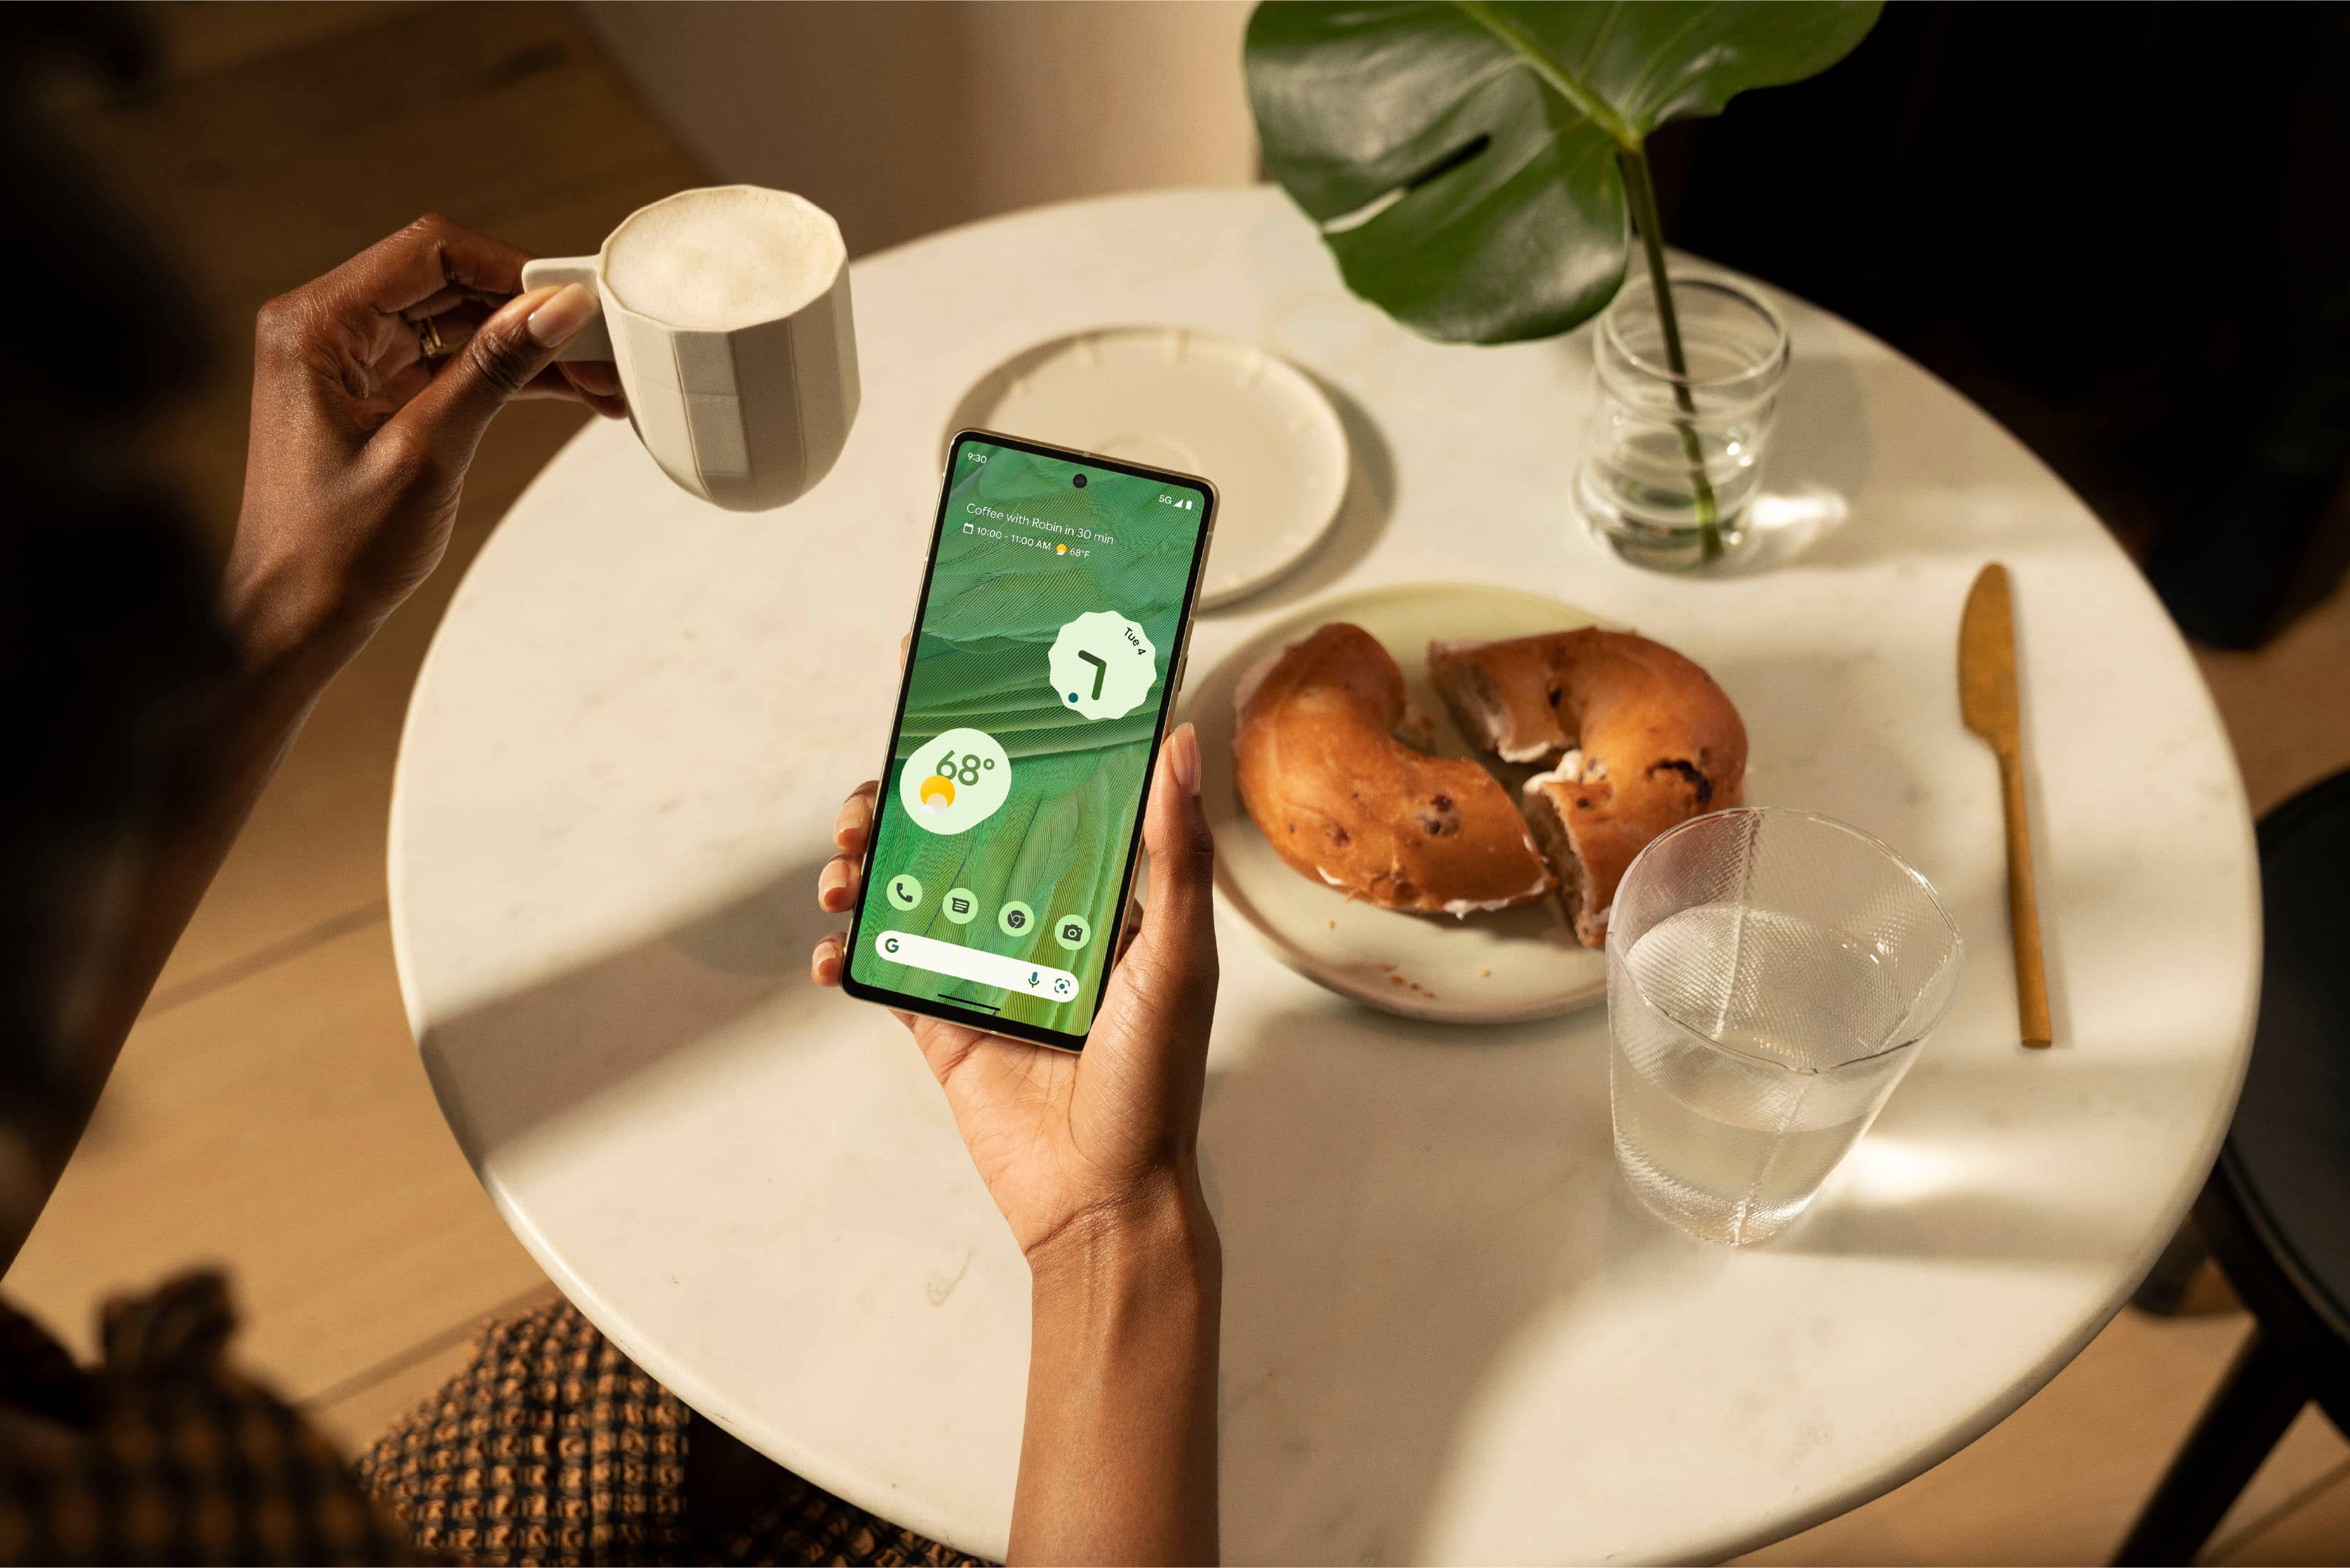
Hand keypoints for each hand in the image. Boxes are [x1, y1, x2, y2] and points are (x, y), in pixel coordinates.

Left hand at [222, 213, 624, 662]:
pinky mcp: (374, 396)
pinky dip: (505, 376)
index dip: (510, 269)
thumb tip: (558, 307)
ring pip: (457, 323)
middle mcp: (326, 329)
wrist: (293, 618)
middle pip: (448, 283)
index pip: (429, 252)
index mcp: (315, 325)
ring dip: (526, 347)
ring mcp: (350, 362)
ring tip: (598, 380)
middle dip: (529, 311)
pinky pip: (450, 364)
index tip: (573, 303)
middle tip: (601, 347)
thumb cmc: (334, 550)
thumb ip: (494, 369)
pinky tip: (564, 393)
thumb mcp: (428, 450)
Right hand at [810, 723, 1219, 1263]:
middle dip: (899, 807)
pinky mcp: (938, 1024)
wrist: (1102, 1201)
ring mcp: (979, 970)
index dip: (990, 751)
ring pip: (905, 890)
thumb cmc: (1155, 1086)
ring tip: (841, 874)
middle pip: (953, 835)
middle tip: (865, 806)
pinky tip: (830, 952)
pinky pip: (879, 970)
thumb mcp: (1178, 960)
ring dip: (860, 868)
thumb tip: (1177, 745)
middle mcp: (1033, 922)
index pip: (1038, 800)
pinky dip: (843, 953)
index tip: (941, 704)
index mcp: (1094, 896)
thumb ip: (1175, 855)